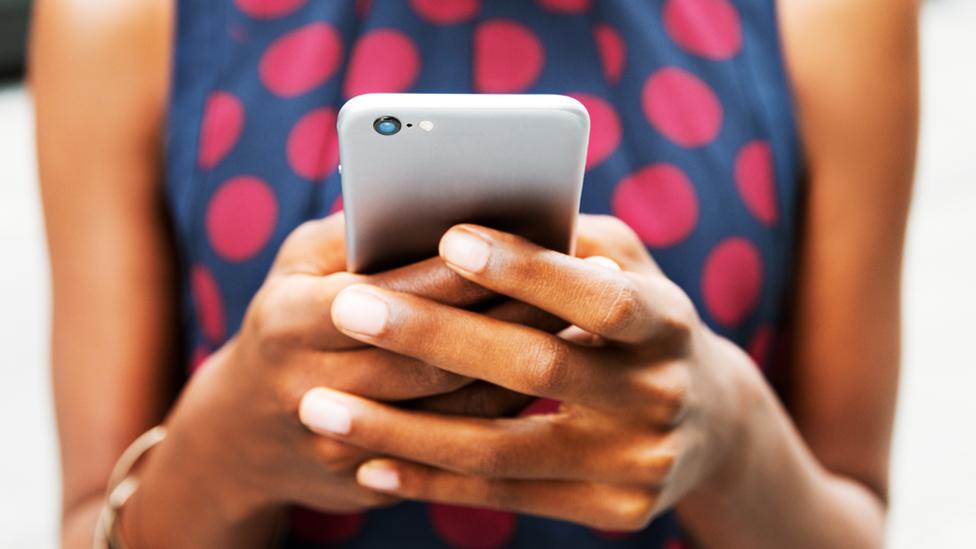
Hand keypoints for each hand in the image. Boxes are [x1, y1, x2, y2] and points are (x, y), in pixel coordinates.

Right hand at [155, 213, 556, 520]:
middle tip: (583, 282)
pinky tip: (550, 375)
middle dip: (511, 318)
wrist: (241, 437)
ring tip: (582, 324)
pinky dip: (505, 408)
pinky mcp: (371, 482)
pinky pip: (453, 447)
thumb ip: (358, 234)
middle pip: (432, 358)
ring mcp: (339, 447)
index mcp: (287, 324)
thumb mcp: (299, 267)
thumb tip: (438, 201)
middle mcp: (308, 390)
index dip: (462, 272)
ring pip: (453, 409)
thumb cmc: (284, 321)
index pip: (390, 295)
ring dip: (523, 367)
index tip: (529, 240)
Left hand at [298, 215, 762, 530]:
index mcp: (669, 322)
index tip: (447, 237)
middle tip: (347, 309)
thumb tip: (466, 212)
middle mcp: (662, 396)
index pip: (597, 294)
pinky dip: (430, 481)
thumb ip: (565, 240)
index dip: (526, 269)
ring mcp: (639, 463)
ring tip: (321, 407)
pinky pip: (504, 496)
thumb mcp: (627, 267)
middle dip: (434, 338)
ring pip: (502, 448)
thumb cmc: (639, 322)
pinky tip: (367, 462)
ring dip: (402, 431)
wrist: (709, 425)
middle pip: (537, 369)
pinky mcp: (612, 509)